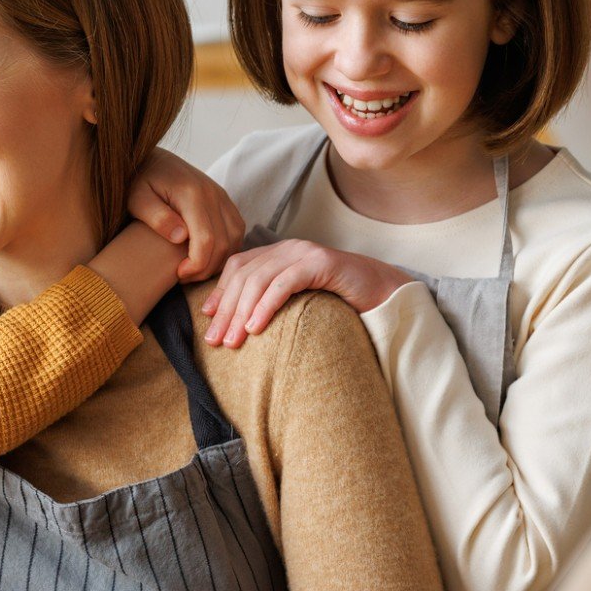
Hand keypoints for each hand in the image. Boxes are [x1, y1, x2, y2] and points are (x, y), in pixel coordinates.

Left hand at [126, 148, 245, 282]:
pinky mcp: (223, 200)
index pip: (207, 239)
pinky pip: (236, 229)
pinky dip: (227, 248)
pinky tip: (206, 257)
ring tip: (194, 269)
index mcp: (192, 194)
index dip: (197, 264)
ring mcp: (221, 196)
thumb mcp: (137, 199)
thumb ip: (157, 217)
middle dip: (207, 268)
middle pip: (225, 243)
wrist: (151, 159)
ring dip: (219, 260)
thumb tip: (180, 237)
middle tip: (184, 276)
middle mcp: (213, 194)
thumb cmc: (138, 181)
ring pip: (236, 238)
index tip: (179, 274)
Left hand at [200, 239, 411, 345]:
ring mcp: (304, 253)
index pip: (238, 267)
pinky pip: (285, 283)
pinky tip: (255, 328)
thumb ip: (271, 302)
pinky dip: (266, 305)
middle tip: (214, 340)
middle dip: (226, 310)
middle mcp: (288, 248)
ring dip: (241, 313)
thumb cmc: (339, 302)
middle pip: (244, 276)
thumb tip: (237, 326)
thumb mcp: (298, 301)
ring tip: (232, 341)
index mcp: (278, 253)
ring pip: (260, 280)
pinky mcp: (321, 263)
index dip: (220, 292)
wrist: (384, 293)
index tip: (207, 319)